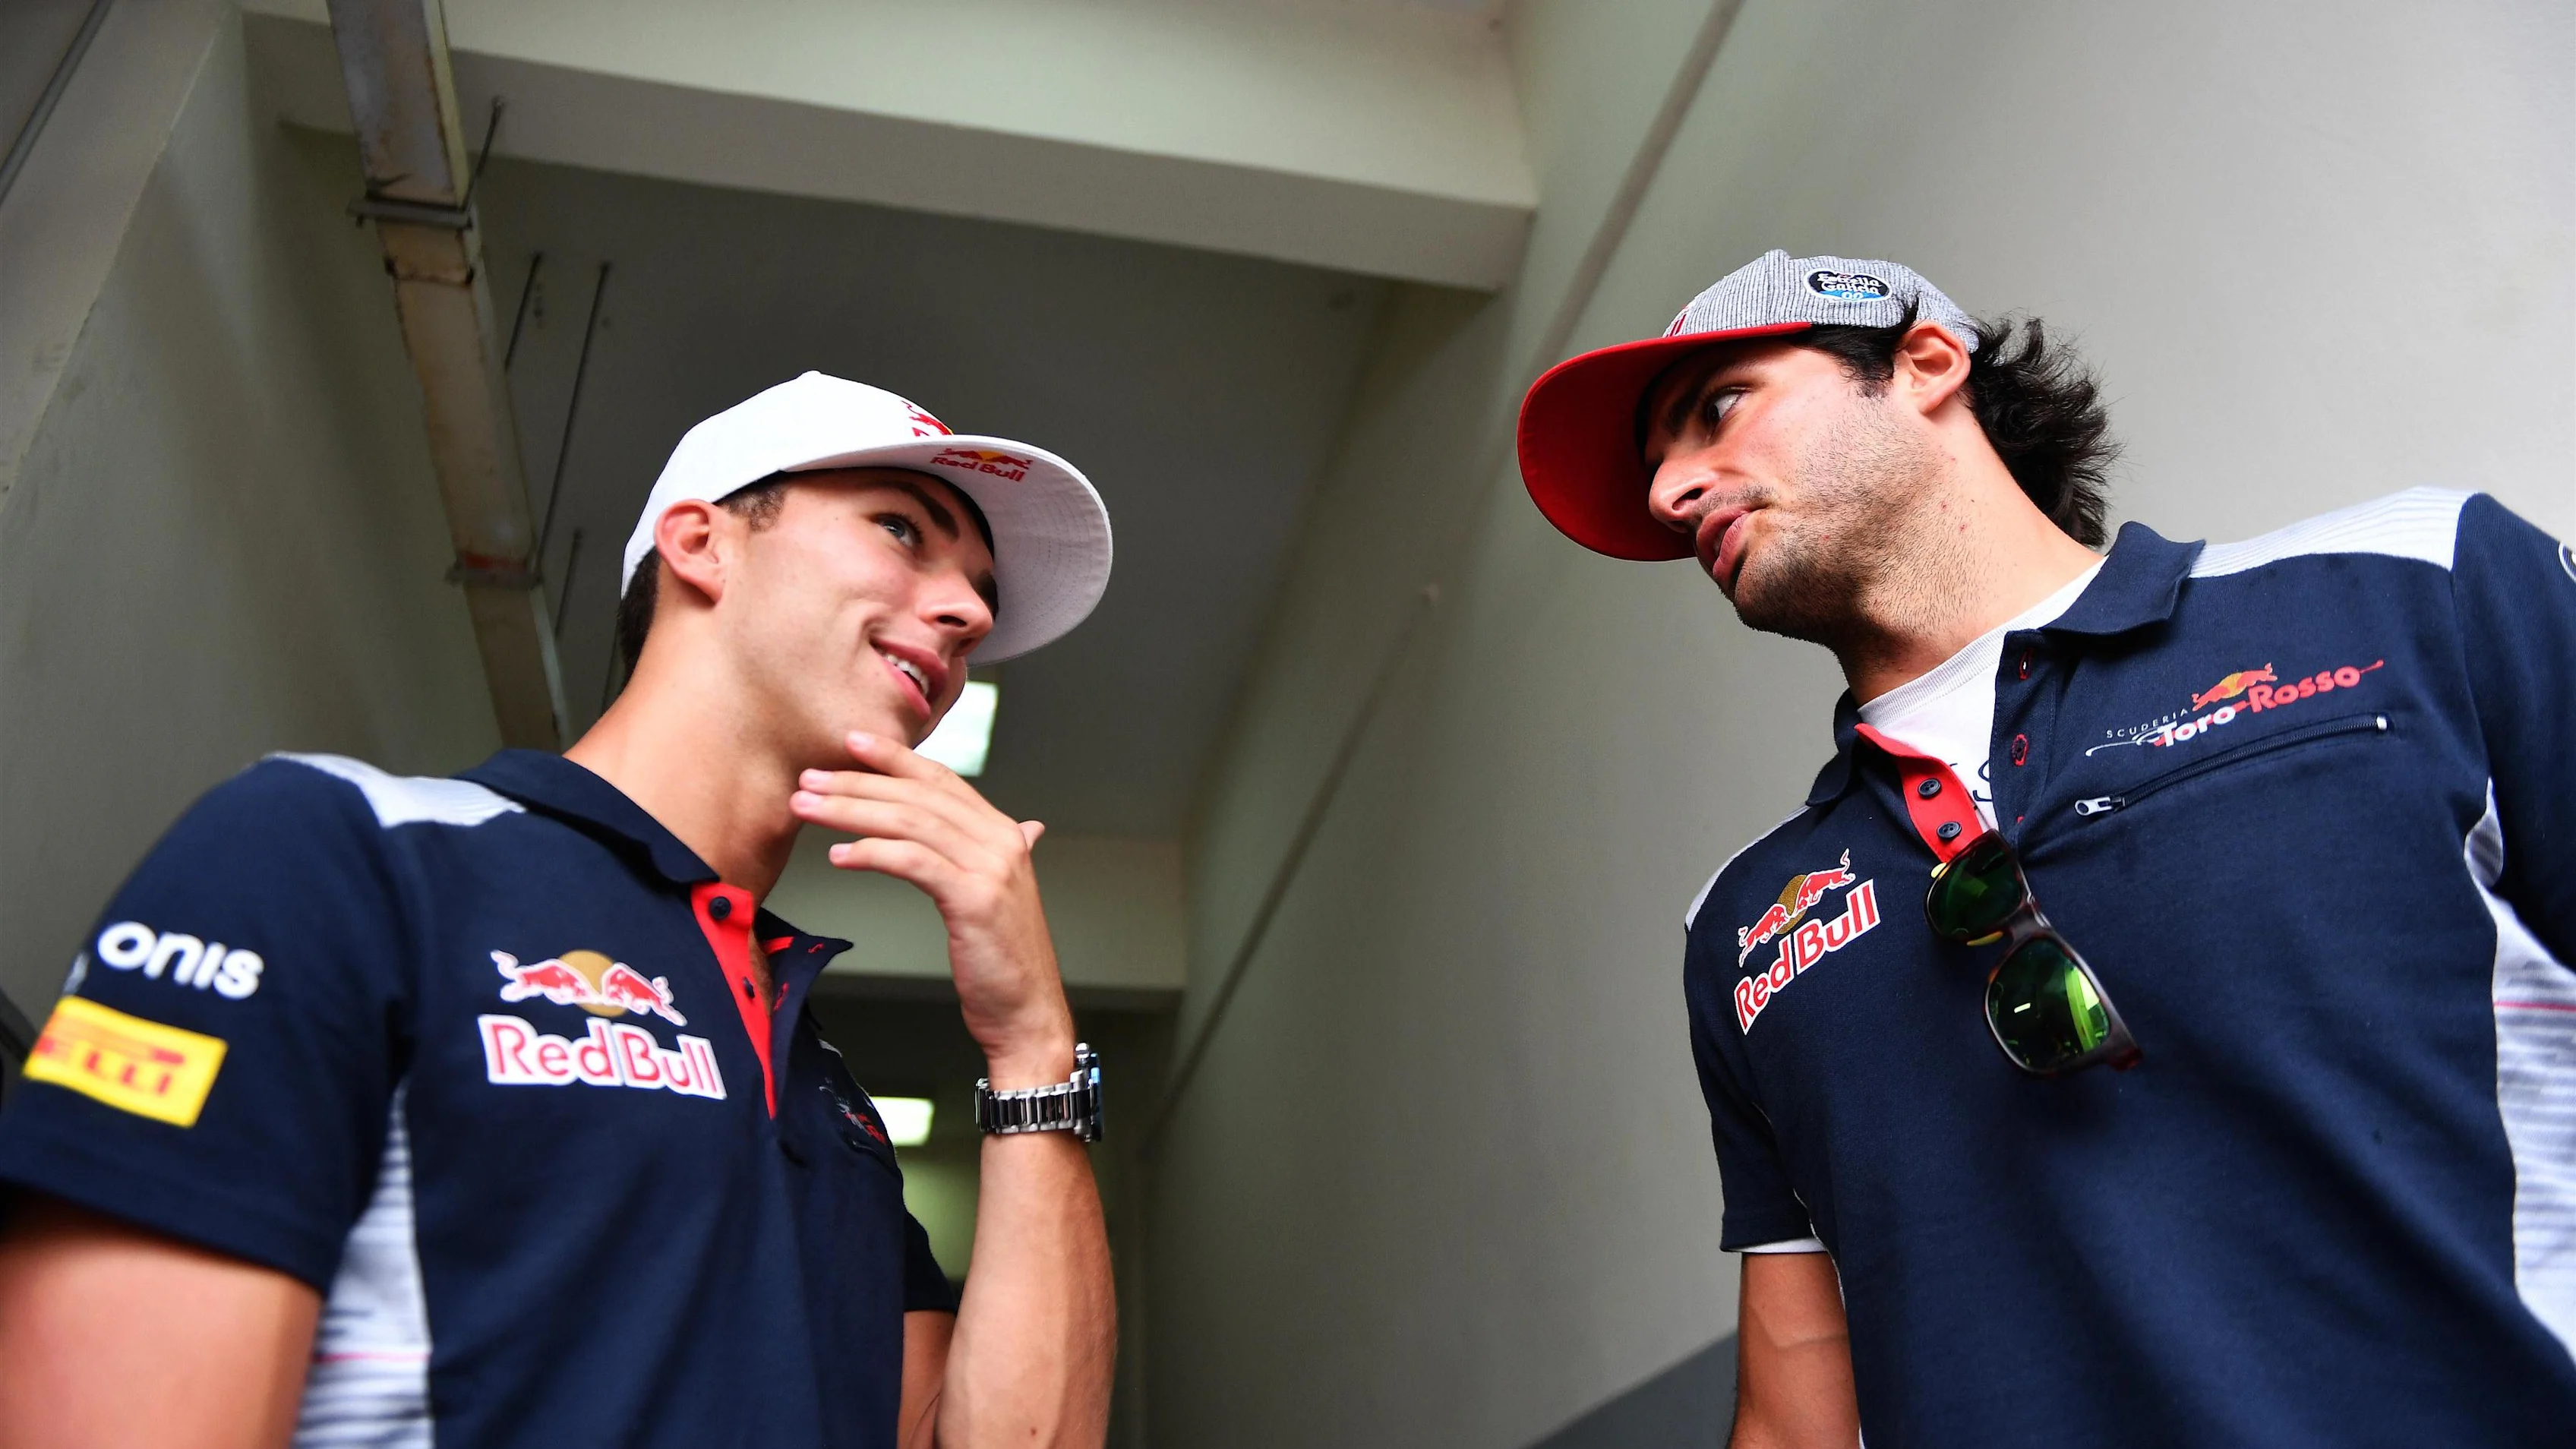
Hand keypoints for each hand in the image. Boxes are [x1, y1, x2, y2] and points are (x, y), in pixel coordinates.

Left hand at [791, 731, 1074, 1084]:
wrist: (1027, 1015)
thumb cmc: (1005, 963)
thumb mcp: (1001, 898)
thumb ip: (1002, 857)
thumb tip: (1028, 828)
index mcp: (1004, 835)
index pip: (941, 780)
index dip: (896, 757)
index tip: (851, 742)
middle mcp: (1001, 842)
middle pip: (918, 796)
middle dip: (858, 782)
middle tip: (810, 778)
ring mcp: (991, 868)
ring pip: (910, 822)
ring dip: (851, 811)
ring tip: (808, 808)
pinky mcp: (975, 899)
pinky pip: (913, 862)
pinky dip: (872, 852)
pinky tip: (839, 855)